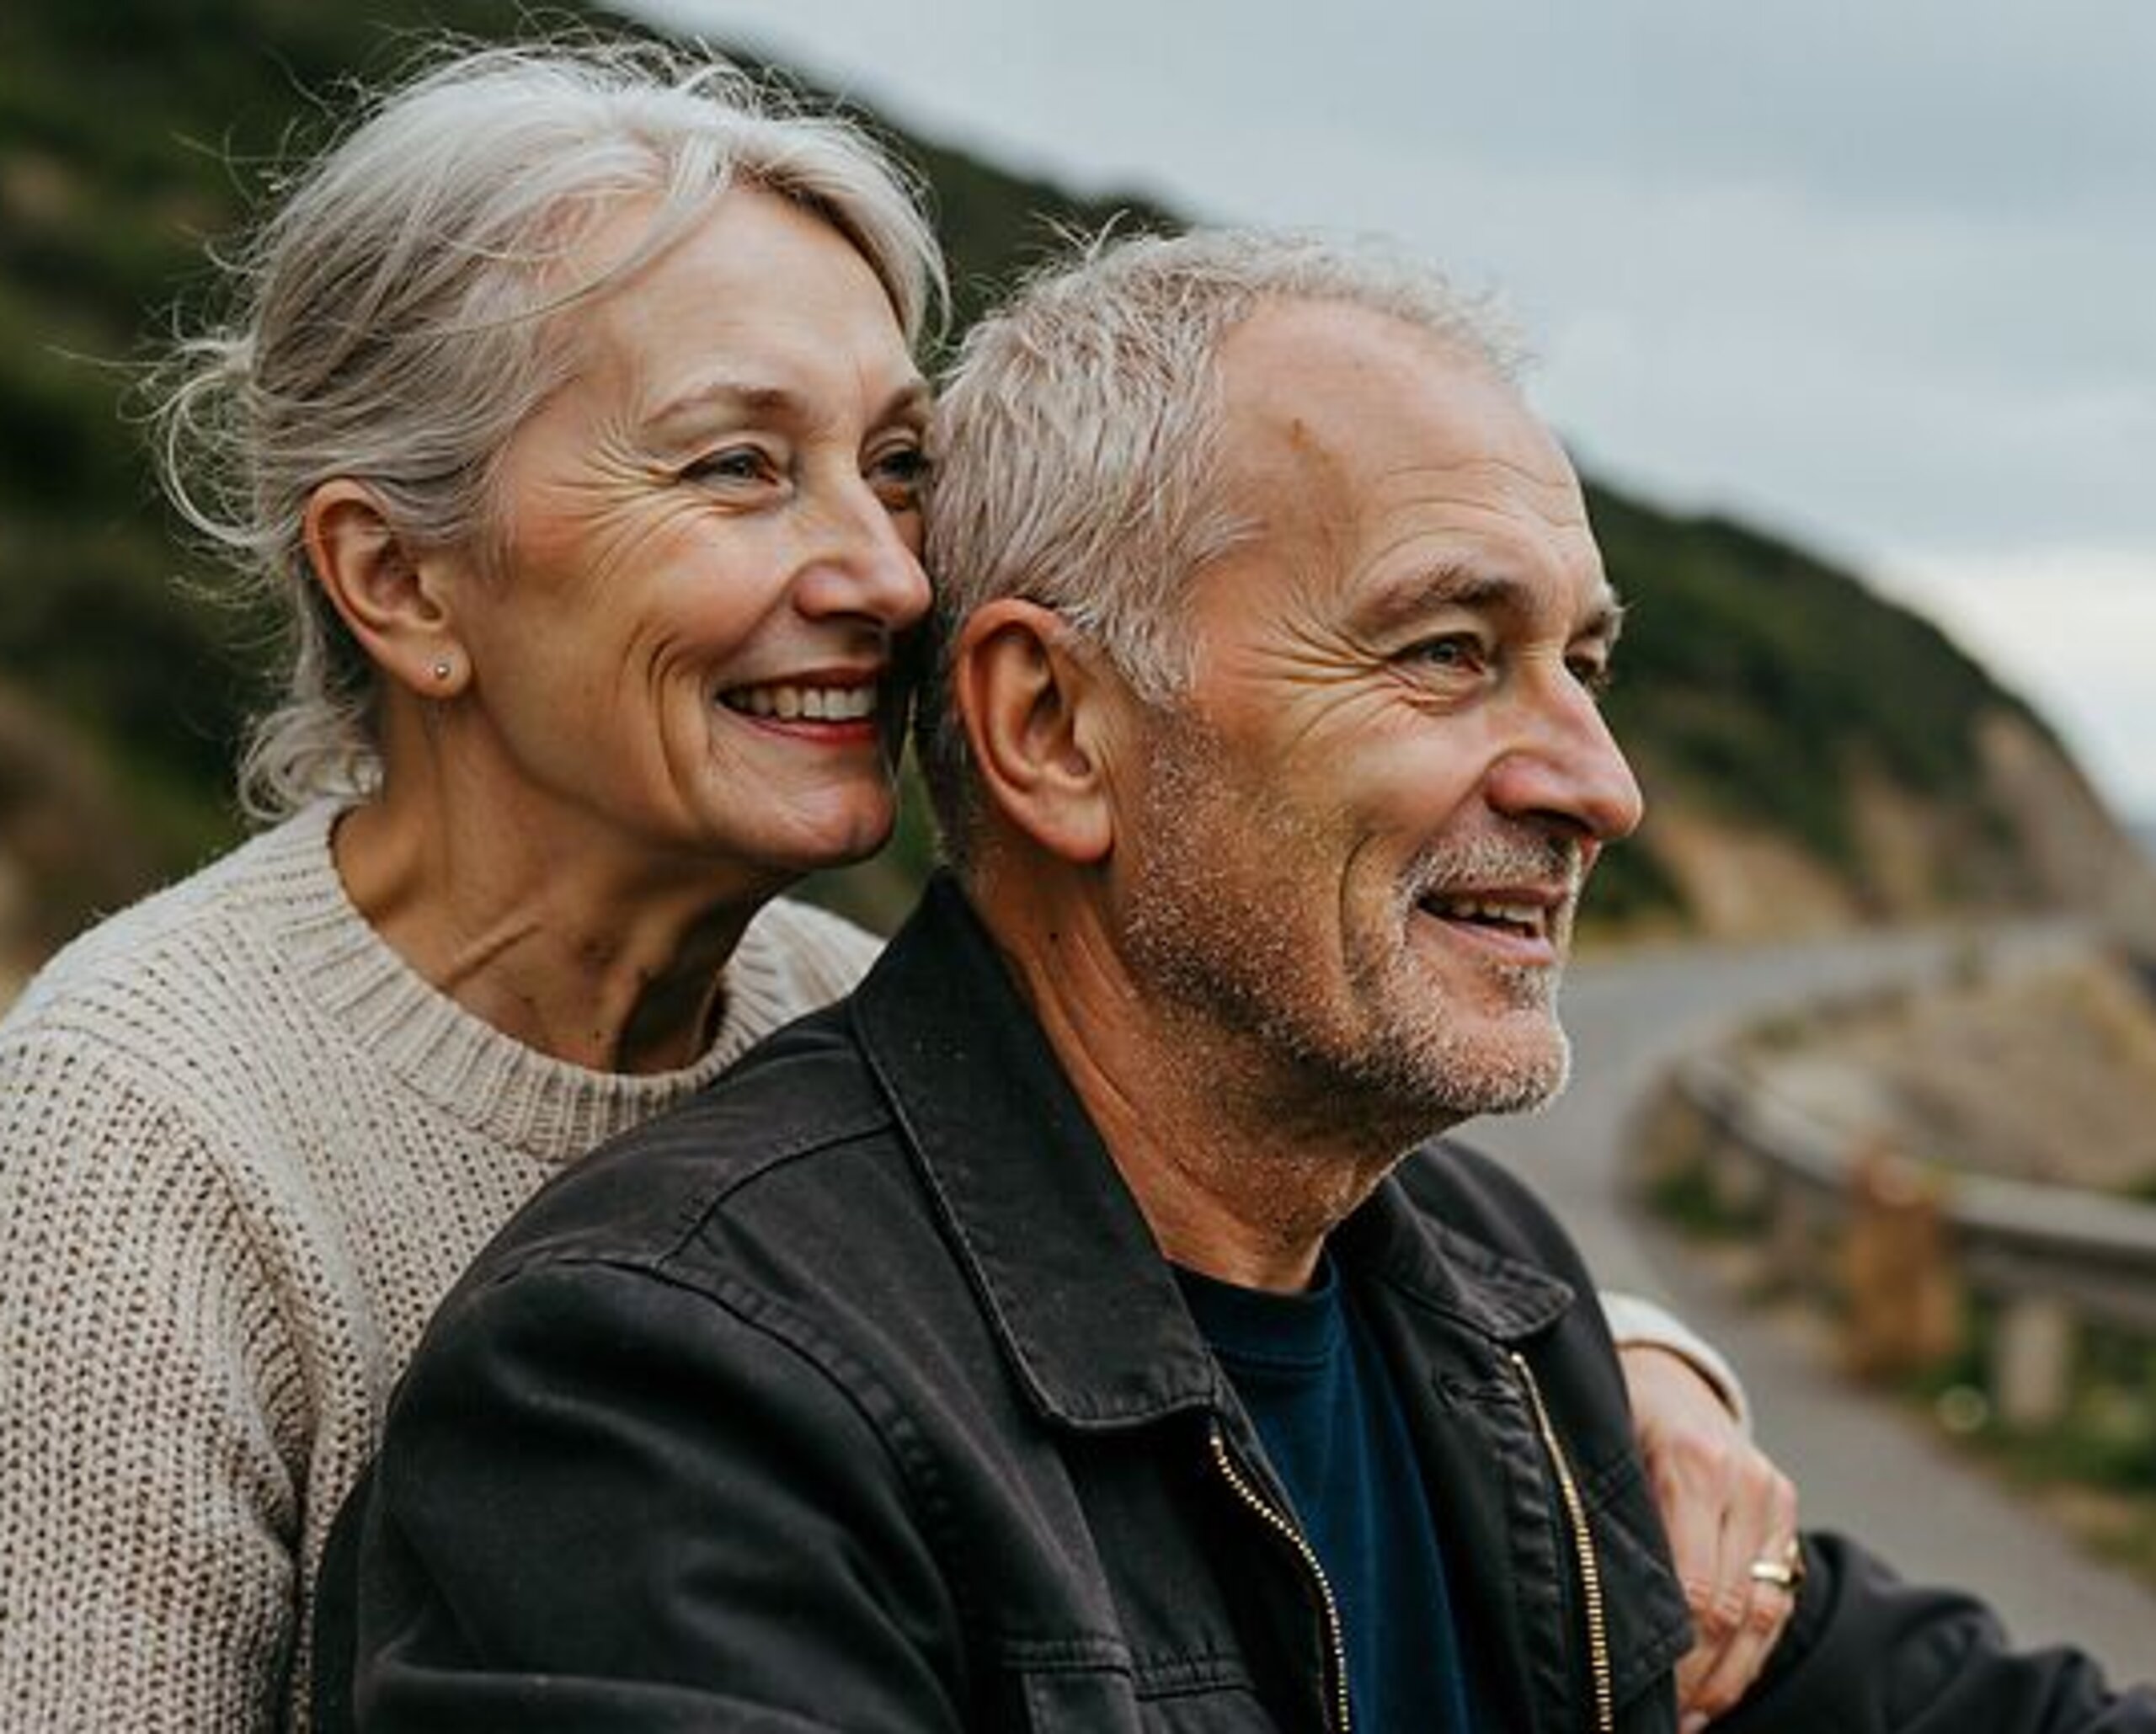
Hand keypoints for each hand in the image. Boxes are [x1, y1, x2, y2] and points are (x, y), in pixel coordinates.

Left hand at [1618, 1343, 1798, 1728]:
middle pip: (1730, 1609)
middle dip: (1694, 1678)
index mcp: (1692, 1462)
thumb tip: (1594, 1610)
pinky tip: (1714, 1691)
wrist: (1663, 1373)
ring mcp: (1774, 1499)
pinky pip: (1775, 1601)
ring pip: (1761, 1615)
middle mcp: (1745, 1480)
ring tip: (1685, 1720)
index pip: (1694, 1586)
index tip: (1631, 1694)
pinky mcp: (1786, 1515)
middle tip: (1657, 1722)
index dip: (1671, 1654)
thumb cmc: (1611, 1416)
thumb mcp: (1597, 1451)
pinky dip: (1747, 1654)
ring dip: (1724, 1680)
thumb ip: (1606, 1520)